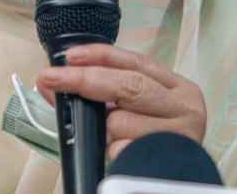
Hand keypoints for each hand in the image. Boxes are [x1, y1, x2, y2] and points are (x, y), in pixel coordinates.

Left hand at [35, 44, 205, 160]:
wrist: (178, 183)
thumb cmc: (153, 142)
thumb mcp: (134, 111)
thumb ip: (102, 94)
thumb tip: (51, 84)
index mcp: (177, 88)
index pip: (137, 62)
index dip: (103, 55)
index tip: (72, 55)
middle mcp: (185, 106)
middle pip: (130, 85)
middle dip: (85, 80)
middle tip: (53, 78)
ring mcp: (183, 132)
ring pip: (122, 120)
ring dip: (104, 130)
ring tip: (109, 138)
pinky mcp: (172, 159)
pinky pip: (125, 150)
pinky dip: (114, 151)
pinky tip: (119, 152)